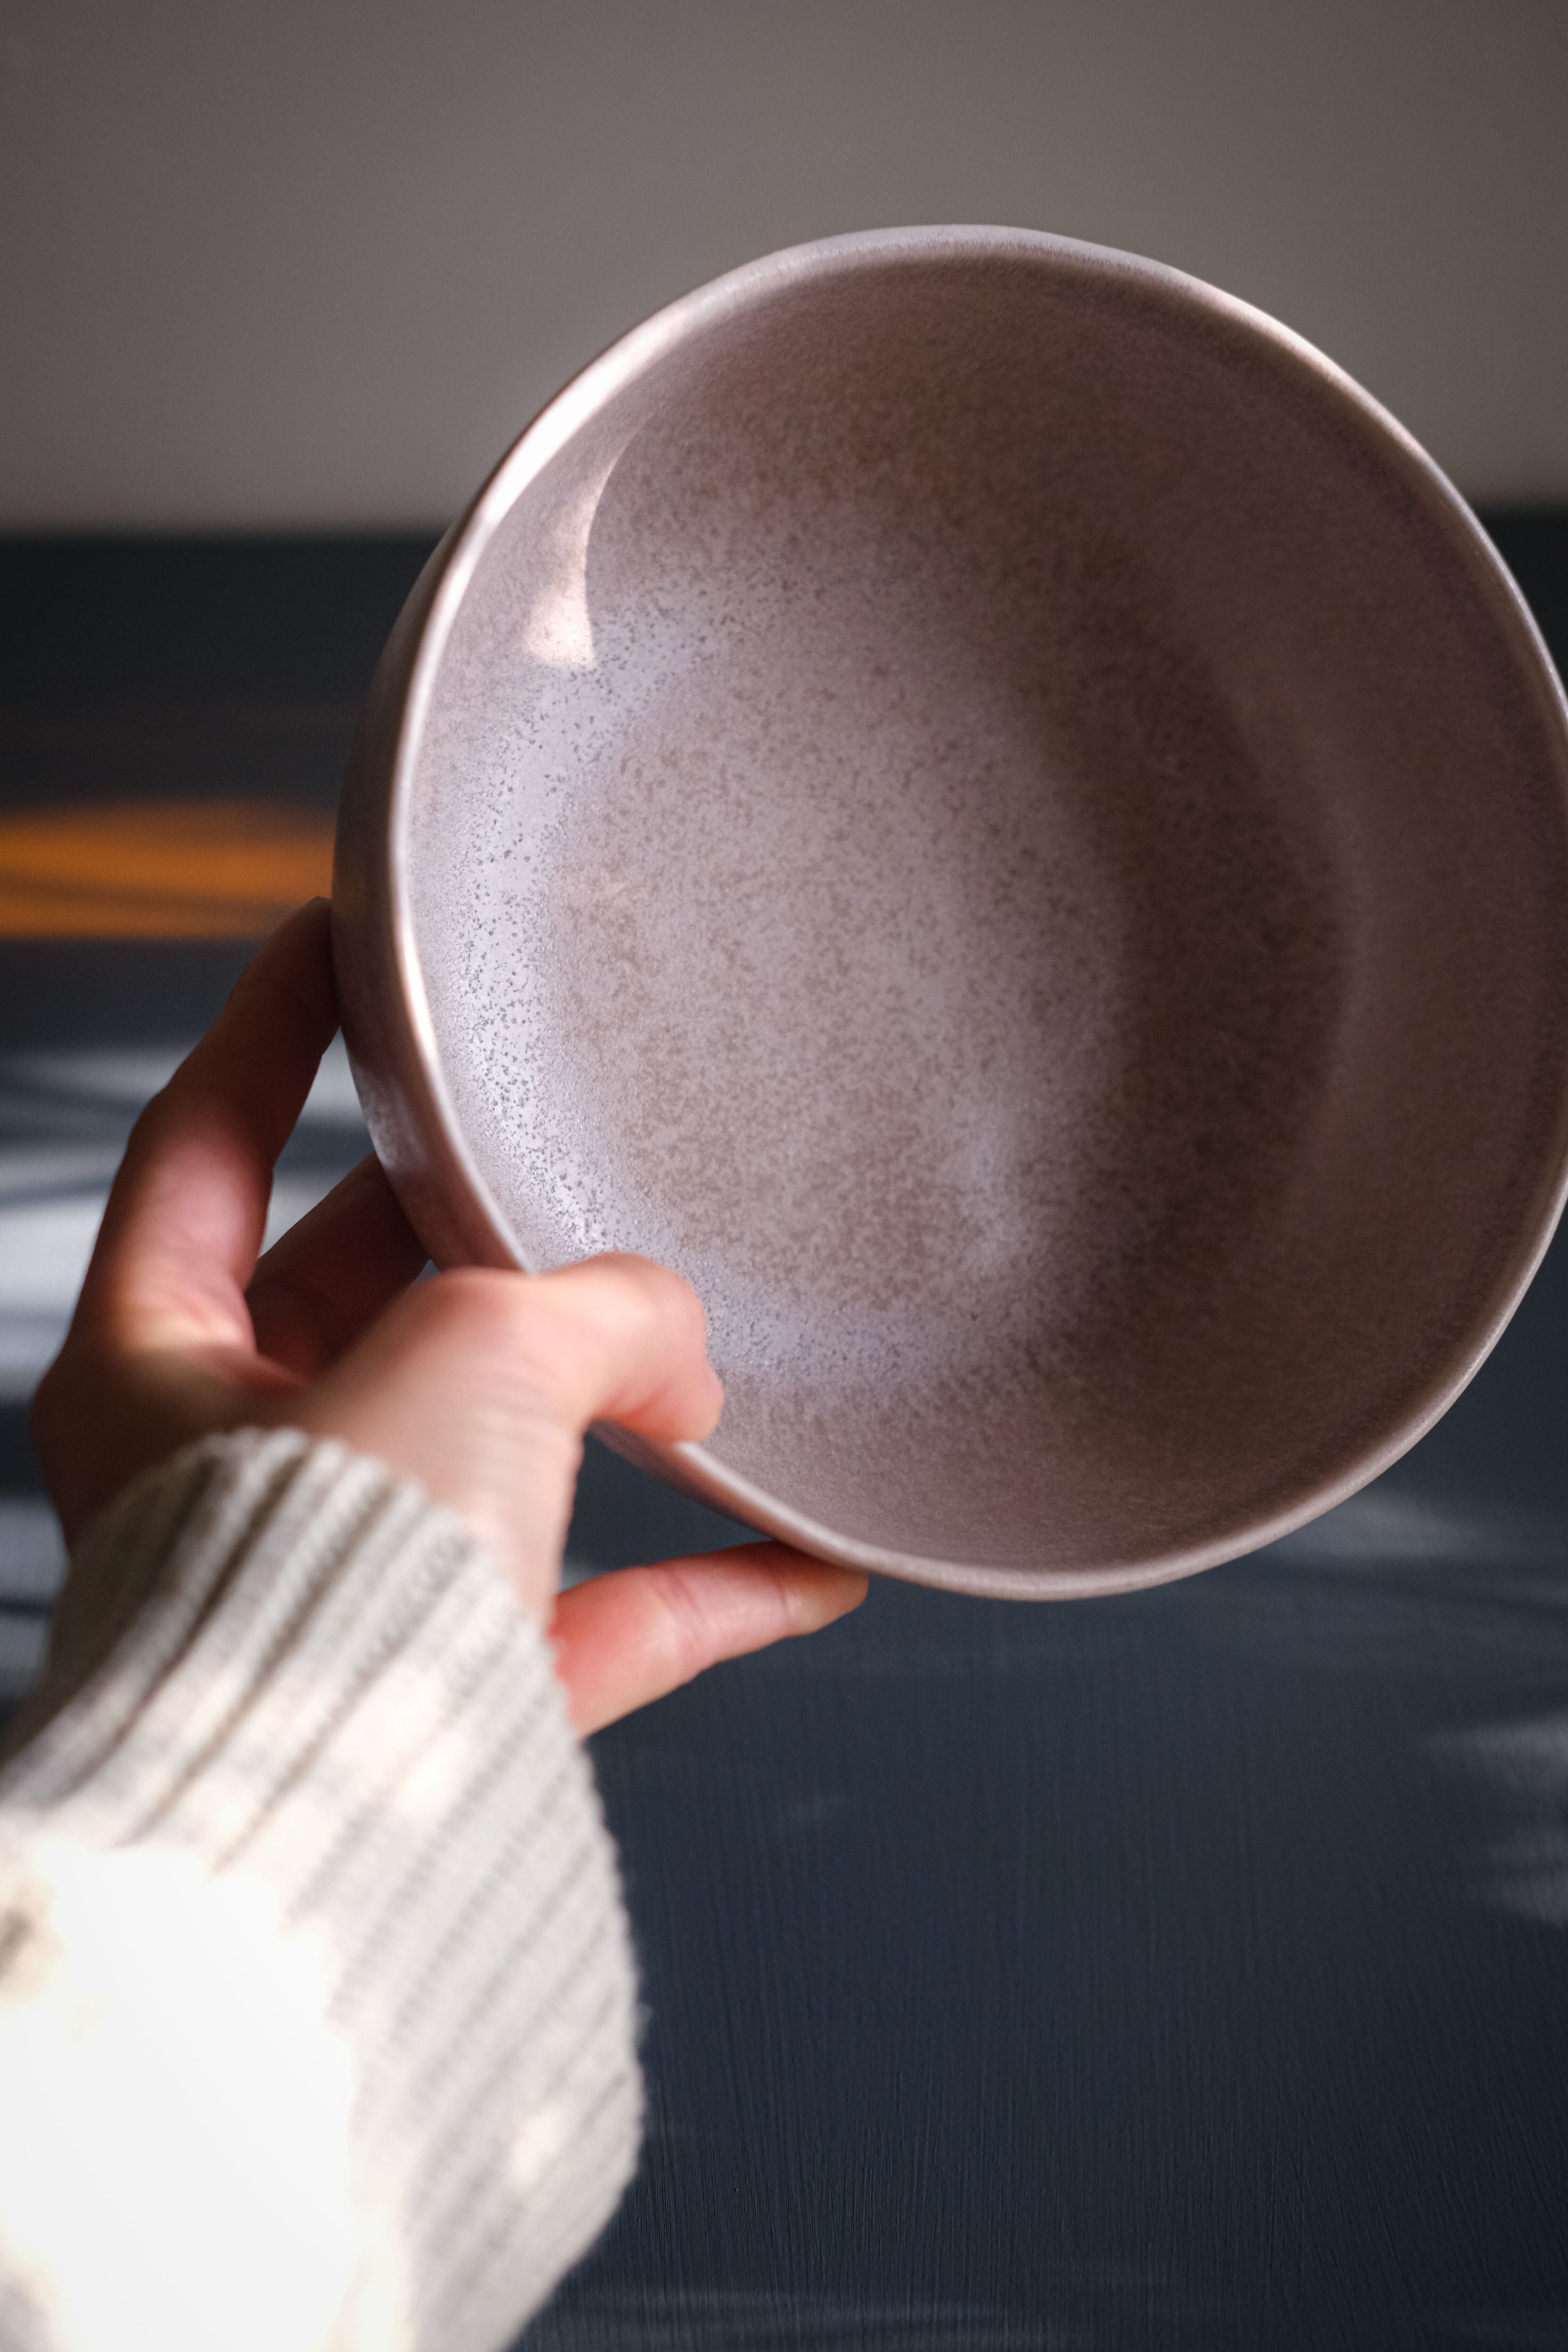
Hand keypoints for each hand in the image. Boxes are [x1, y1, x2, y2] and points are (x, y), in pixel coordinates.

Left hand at [31, 901, 865, 1730]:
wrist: (339, 1845)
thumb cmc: (327, 1578)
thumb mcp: (472, 1351)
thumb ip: (594, 1307)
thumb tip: (682, 1357)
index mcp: (152, 1363)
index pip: (207, 1137)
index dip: (276, 1020)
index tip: (342, 935)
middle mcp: (235, 1468)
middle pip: (362, 1290)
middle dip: (475, 1225)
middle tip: (569, 1148)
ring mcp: (353, 1584)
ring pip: (495, 1451)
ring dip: (607, 1403)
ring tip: (711, 1352)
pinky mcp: (456, 1698)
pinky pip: (599, 1619)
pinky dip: (702, 1585)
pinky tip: (812, 1560)